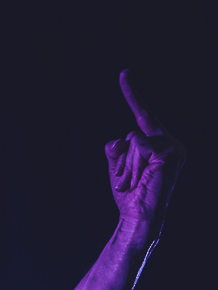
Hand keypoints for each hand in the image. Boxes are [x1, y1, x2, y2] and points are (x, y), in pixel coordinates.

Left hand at [106, 70, 185, 244]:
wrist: (138, 216)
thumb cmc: (129, 196)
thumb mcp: (117, 168)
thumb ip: (116, 150)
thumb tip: (119, 139)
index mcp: (162, 145)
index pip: (143, 116)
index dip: (132, 95)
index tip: (124, 73)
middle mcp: (172, 144)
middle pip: (132, 134)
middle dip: (123, 161)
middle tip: (130, 182)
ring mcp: (173, 148)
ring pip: (133, 141)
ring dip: (126, 165)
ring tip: (135, 182)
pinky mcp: (169, 154)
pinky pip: (138, 146)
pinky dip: (132, 163)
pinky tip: (140, 179)